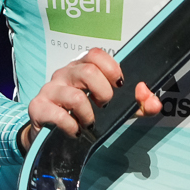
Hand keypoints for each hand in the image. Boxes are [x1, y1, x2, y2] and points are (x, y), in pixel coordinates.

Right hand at [25, 47, 159, 143]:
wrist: (48, 135)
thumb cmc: (83, 116)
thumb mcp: (114, 110)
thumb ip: (138, 104)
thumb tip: (151, 98)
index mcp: (82, 68)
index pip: (95, 54)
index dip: (111, 68)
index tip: (119, 85)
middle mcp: (65, 74)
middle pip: (88, 71)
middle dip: (104, 93)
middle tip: (104, 107)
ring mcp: (50, 90)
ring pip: (75, 96)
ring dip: (88, 114)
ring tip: (89, 123)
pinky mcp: (38, 107)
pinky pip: (58, 114)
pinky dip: (72, 126)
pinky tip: (75, 131)